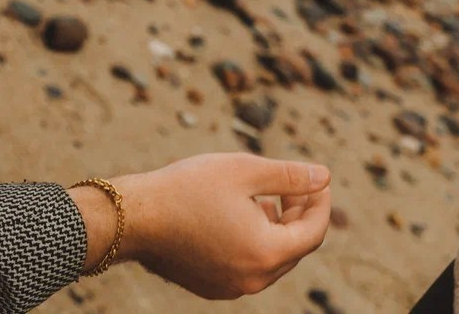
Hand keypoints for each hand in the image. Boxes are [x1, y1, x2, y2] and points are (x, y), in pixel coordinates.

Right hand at [74, 154, 330, 299]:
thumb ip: (290, 175)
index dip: (320, 202)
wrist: (134, 217)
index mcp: (265, 253)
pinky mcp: (212, 286)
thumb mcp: (245, 171)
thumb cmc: (189, 188)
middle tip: (291, 185)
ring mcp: (231, 287)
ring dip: (277, 228)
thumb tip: (324, 176)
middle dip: (299, 214)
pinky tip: (239, 215)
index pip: (314, 232)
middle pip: (295, 248)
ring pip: (272, 258)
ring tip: (264, 197)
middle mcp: (252, 279)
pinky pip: (248, 266)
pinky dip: (255, 242)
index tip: (315, 179)